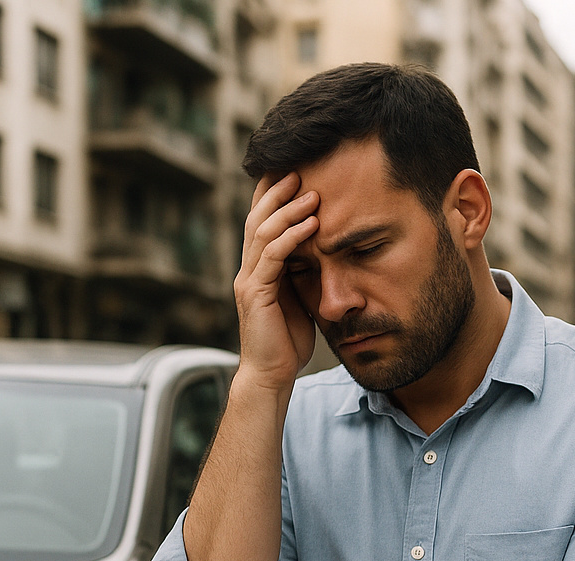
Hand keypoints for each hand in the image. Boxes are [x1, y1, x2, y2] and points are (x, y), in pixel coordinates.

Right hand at [233, 174, 320, 389]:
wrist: (271, 375)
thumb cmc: (288, 340)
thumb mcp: (300, 298)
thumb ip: (304, 272)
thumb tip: (326, 249)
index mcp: (257, 269)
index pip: (261, 222)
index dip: (272, 196)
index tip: (295, 172)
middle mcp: (248, 270)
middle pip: (256, 218)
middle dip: (276, 192)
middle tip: (300, 170)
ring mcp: (248, 280)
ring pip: (262, 232)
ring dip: (288, 210)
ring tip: (311, 193)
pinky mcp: (254, 294)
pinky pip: (271, 256)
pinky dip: (291, 237)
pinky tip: (311, 224)